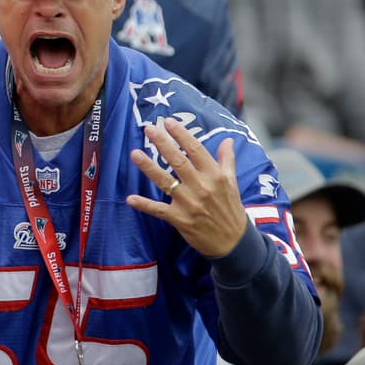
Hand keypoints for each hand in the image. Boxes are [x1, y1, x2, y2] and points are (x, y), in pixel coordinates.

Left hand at [127, 119, 248, 257]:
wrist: (234, 242)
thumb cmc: (231, 209)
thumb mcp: (233, 183)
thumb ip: (227, 160)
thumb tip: (228, 140)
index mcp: (215, 176)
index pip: (196, 150)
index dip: (182, 135)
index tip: (168, 122)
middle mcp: (202, 187)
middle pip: (179, 161)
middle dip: (163, 144)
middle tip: (148, 129)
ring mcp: (189, 203)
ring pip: (166, 182)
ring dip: (149, 168)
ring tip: (134, 154)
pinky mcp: (180, 219)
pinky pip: (159, 210)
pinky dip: (145, 205)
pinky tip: (130, 198)